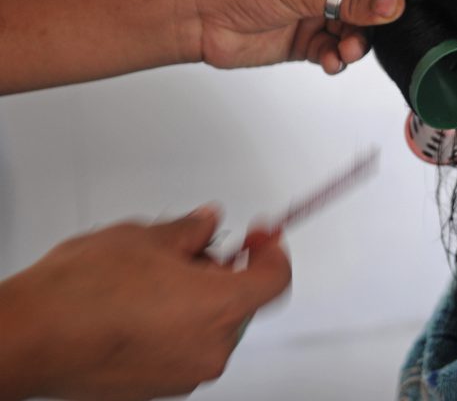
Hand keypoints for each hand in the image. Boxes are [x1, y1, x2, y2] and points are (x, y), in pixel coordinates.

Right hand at [0, 207, 290, 400]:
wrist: (27, 337)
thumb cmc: (81, 294)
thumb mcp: (146, 238)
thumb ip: (191, 231)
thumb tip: (206, 225)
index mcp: (220, 308)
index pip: (275, 279)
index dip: (272, 251)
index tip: (261, 237)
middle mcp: (209, 349)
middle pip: (242, 304)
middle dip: (225, 273)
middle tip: (194, 251)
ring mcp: (183, 375)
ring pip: (211, 328)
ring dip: (197, 301)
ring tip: (152, 278)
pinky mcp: (156, 389)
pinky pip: (183, 349)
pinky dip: (174, 327)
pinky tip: (139, 307)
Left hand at [180, 0, 404, 72]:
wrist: (193, 14)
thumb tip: (394, 5)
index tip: (395, 14)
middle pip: (366, 3)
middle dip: (368, 24)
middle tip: (361, 40)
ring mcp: (311, 7)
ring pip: (352, 29)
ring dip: (353, 44)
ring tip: (344, 53)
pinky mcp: (302, 37)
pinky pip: (332, 49)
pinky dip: (335, 57)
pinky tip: (329, 62)